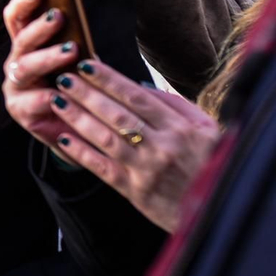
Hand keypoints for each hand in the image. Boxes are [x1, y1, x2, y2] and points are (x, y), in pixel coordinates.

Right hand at [0, 0, 81, 145]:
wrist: (81, 127)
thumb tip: (78, 11)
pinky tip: (60, 94)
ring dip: (47, 57)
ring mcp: (15, 86)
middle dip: (39, 27)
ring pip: (25, 67)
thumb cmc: (79, 87)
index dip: (22, 3)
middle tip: (58, 16)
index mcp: (27, 45)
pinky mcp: (20, 111)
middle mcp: (16, 62)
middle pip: (21, 40)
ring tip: (70, 51)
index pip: (16, 18)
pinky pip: (31, 101)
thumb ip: (73, 38)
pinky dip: (47, 97)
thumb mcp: (78, 59)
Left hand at [50, 59, 221, 231]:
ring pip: (106, 138)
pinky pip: (103, 169)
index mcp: (181, 127)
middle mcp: (163, 146)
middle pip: (118, 114)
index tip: (86, 64)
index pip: (137, 97)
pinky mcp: (136, 192)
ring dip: (78, 118)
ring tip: (57, 101)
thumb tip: (140, 88)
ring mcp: (148, 170)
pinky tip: (63, 138)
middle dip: (87, 94)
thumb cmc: (210, 164)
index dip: (109, 79)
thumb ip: (177, 106)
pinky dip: (82, 153)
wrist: (218, 211)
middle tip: (64, 78)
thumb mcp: (207, 130)